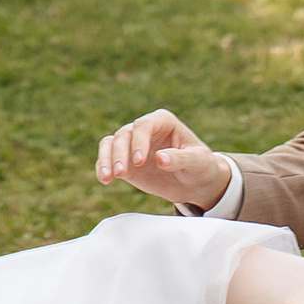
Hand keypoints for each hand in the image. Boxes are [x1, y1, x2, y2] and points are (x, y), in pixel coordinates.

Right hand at [95, 109, 233, 210]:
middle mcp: (145, 130)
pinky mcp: (125, 160)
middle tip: (121, 173)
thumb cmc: (200, 166)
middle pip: (124, 134)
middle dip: (120, 153)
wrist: (195, 182)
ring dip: (107, 159)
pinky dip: (103, 167)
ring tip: (108, 178)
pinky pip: (107, 159)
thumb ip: (180, 159)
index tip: (139, 161)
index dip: (138, 141)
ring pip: (111, 143)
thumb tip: (160, 158)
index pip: (144, 125)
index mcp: (163, 121)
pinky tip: (104, 179)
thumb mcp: (198, 161)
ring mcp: (133, 144)